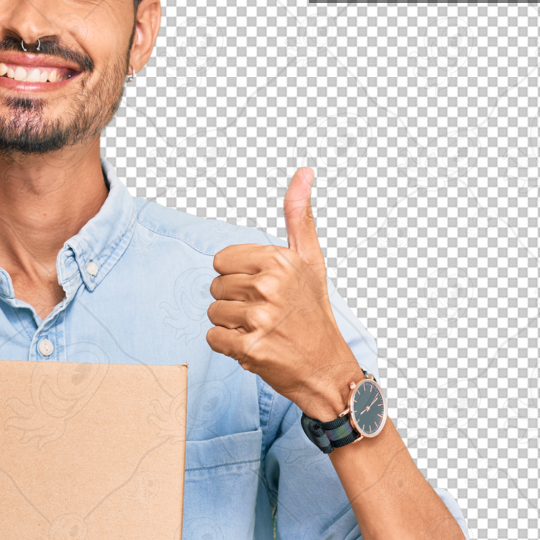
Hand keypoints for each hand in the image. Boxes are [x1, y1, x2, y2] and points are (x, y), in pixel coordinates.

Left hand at [206, 166, 360, 418]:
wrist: (327, 368)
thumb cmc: (314, 314)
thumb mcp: (310, 260)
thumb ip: (299, 216)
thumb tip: (303, 171)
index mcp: (280, 260)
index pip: (222, 260)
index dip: (238, 277)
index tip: (264, 290)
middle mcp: (270, 286)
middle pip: (215, 286)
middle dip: (234, 301)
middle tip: (265, 314)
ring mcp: (260, 319)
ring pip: (212, 313)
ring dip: (232, 326)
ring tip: (261, 331)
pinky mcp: (250, 349)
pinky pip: (213, 339)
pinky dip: (229, 347)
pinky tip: (255, 346)